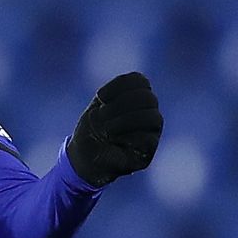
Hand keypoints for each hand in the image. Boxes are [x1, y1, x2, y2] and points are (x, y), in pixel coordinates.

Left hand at [66, 72, 162, 187]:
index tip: (100, 97)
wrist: (85, 156)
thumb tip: (138, 90)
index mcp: (135, 96)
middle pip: (147, 97)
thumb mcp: (97, 108)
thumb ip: (115, 97)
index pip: (139, 80)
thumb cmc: (92, 129)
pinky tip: (114, 141)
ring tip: (107, 129)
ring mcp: (151, 130)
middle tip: (102, 115)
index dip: (118, 86)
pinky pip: (148, 139)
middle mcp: (147, 111)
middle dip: (120, 105)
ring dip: (124, 121)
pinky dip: (127, 138)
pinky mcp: (149, 148)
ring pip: (152, 117)